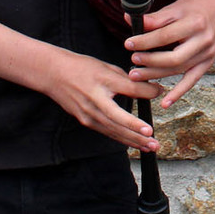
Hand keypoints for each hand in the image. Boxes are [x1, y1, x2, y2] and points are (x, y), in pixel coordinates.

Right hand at [37, 49, 160, 151]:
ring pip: (113, 130)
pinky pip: (107, 131)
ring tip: (150, 146)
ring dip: (133, 140)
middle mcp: (95, 100)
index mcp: (103, 80)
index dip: (147, 91)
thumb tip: (149, 88)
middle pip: (119, 119)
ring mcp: (88, 113)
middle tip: (154, 139)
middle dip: (137, 131)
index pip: (130, 89)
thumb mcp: (107, 67)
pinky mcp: (85, 121)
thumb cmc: (82, 67)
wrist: (54, 74)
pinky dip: (122, 138)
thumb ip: (127, 79)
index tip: (160, 92)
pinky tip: (135, 143)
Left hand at [124, 0, 214, 107]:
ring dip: (156, 75)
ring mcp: (207, 53)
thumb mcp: (174, 8)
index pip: (165, 36)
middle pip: (173, 58)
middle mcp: (204, 40)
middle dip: (150, 61)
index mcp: (195, 23)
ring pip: (179, 70)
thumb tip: (128, 20)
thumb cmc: (192, 7)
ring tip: (136, 74)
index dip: (145, 42)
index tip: (129, 44)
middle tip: (133, 60)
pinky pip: (192, 80)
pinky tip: (165, 103)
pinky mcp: (208, 62)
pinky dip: (178, 92)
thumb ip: (153, 18)